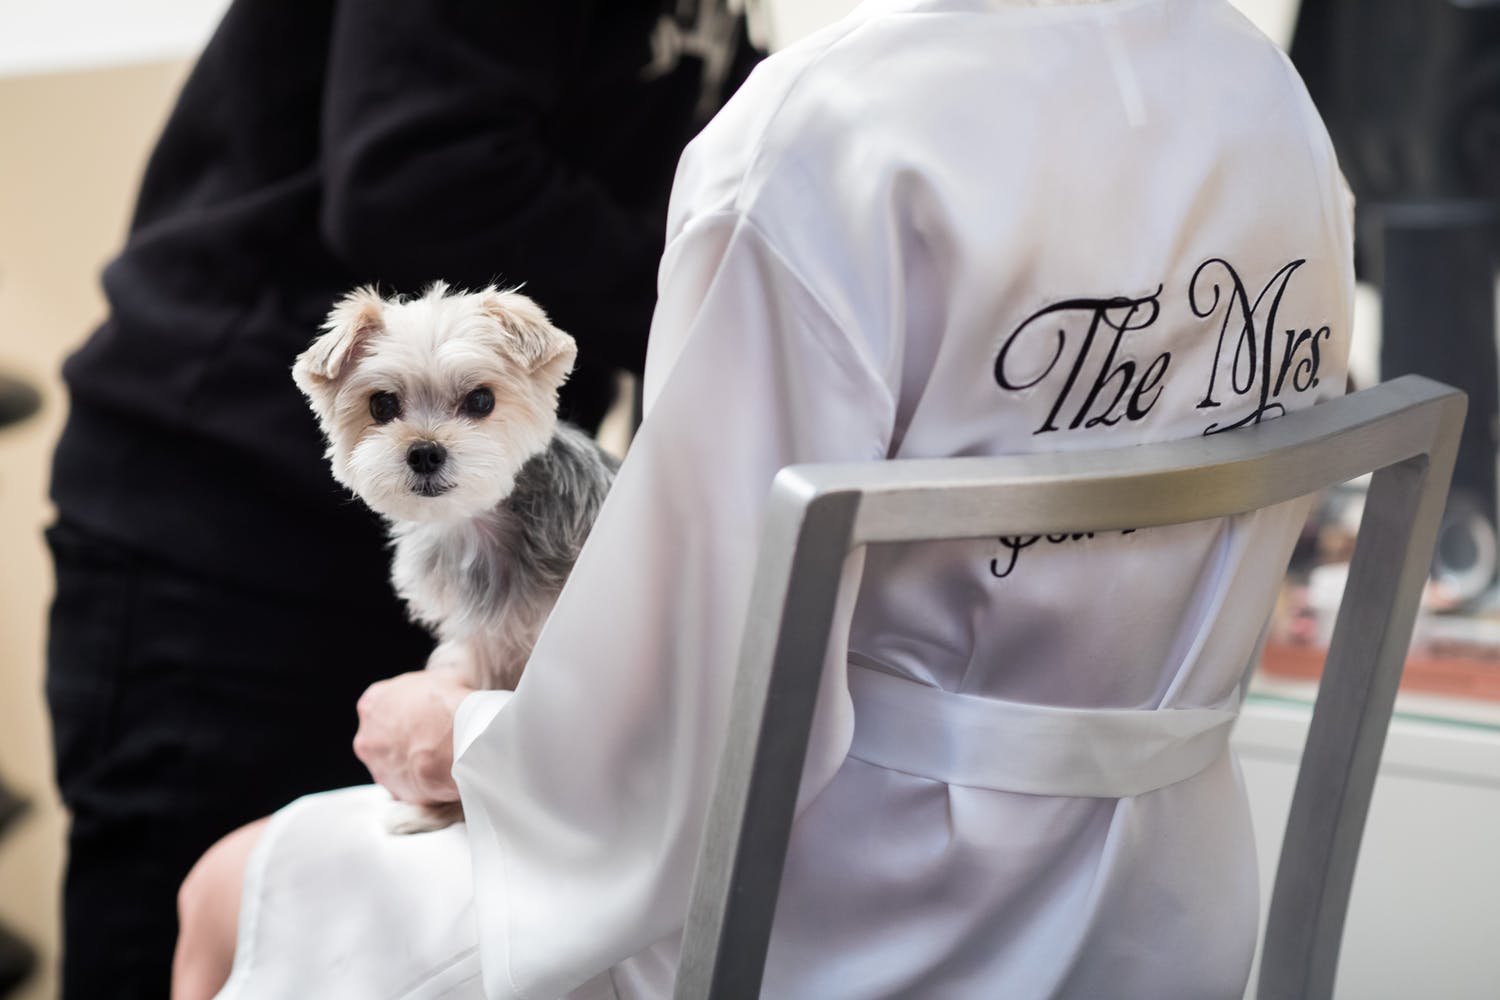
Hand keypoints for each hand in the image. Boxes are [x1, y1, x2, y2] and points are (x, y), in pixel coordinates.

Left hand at [354, 669, 473, 803]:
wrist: (460, 743)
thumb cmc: (449, 706)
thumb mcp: (443, 678)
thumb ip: (430, 687)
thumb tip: (443, 688)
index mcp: (373, 703)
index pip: (383, 705)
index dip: (408, 708)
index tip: (425, 712)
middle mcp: (367, 737)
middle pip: (384, 736)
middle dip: (404, 737)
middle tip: (432, 735)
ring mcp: (378, 767)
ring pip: (393, 763)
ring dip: (411, 761)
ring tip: (440, 756)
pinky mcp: (395, 791)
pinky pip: (407, 786)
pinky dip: (420, 782)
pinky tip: (441, 773)